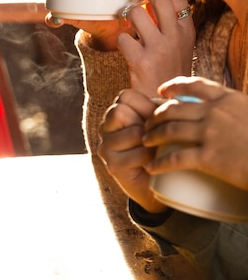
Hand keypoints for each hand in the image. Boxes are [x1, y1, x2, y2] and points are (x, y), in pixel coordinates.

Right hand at [98, 89, 167, 212]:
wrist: (161, 184)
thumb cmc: (163, 148)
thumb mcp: (160, 124)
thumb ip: (160, 109)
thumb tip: (174, 94)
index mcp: (114, 114)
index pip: (125, 97)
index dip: (145, 105)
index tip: (156, 119)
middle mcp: (104, 129)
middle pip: (120, 112)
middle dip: (145, 123)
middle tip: (155, 136)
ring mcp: (105, 148)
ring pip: (133, 133)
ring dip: (151, 141)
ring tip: (156, 150)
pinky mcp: (113, 166)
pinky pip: (139, 154)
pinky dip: (152, 158)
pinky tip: (154, 163)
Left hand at [117, 0, 195, 96]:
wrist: (162, 103)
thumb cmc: (166, 69)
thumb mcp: (177, 44)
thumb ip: (168, 21)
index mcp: (186, 29)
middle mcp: (176, 36)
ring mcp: (160, 49)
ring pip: (136, 13)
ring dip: (126, 12)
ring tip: (127, 20)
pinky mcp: (142, 61)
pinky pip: (122, 38)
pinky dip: (119, 39)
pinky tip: (125, 47)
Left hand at [143, 76, 247, 190]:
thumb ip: (237, 110)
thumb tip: (227, 111)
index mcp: (230, 99)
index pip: (195, 85)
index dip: (174, 86)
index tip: (161, 92)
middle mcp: (217, 112)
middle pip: (174, 108)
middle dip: (155, 115)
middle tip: (147, 123)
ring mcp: (211, 134)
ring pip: (169, 130)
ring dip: (152, 136)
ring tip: (145, 142)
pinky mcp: (210, 157)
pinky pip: (175, 158)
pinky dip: (159, 163)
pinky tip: (151, 168)